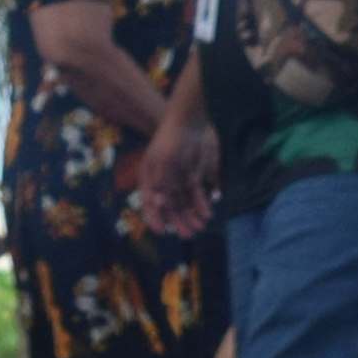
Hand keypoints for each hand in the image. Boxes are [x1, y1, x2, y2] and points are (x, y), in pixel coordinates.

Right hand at [126, 111, 216, 237]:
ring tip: (200, 227)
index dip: (155, 218)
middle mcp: (165, 183)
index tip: (163, 231)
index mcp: (151, 179)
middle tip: (188, 235)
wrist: (191, 123)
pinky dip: (203, 205)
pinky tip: (207, 213)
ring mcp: (181, 180)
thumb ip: (162, 184)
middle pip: (171, 207)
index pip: (150, 204)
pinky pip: (199, 195)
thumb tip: (160, 204)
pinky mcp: (197, 176)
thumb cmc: (171, 140)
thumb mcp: (163, 162)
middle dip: (179, 221)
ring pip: (186, 204)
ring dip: (192, 216)